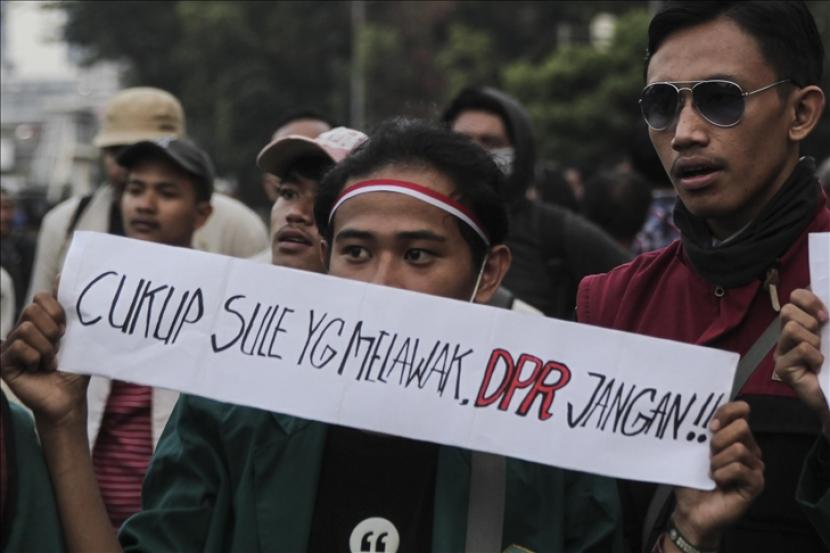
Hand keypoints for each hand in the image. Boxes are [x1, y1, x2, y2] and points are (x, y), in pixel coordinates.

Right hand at [0, 292, 88, 428]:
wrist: (70, 397)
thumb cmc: (75, 368)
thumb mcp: (77, 336)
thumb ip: (70, 309)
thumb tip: (62, 276)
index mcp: (41, 322)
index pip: (41, 298)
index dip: (56, 311)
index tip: (66, 329)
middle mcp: (23, 331)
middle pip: (32, 310)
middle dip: (52, 329)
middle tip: (58, 346)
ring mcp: (11, 346)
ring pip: (26, 328)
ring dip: (46, 347)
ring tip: (50, 361)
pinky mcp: (4, 362)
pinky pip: (18, 347)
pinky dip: (35, 358)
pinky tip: (39, 368)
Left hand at [671, 401, 763, 548]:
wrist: (692, 510)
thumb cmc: (691, 480)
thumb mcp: (691, 452)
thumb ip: (698, 433)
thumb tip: (697, 413)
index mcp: (733, 436)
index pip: (739, 410)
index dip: (725, 413)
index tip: (709, 427)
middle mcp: (748, 448)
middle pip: (742, 426)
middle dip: (718, 440)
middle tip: (708, 457)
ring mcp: (754, 466)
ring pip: (739, 448)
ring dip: (717, 462)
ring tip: (712, 474)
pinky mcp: (756, 483)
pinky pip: (740, 468)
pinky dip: (723, 475)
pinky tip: (718, 482)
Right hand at [774, 288, 828, 435]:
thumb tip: (827, 312)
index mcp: (802, 324)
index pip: (795, 296)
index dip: (810, 301)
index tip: (825, 317)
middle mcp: (787, 336)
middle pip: (787, 311)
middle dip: (809, 321)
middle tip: (821, 338)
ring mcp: (782, 352)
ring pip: (791, 328)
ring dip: (813, 341)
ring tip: (820, 356)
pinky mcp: (783, 368)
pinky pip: (801, 349)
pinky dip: (815, 357)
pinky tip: (818, 368)